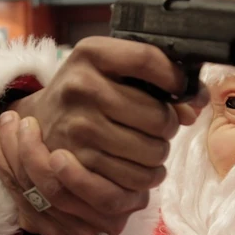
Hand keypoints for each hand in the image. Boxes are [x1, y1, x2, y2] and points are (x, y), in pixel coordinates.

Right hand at [0, 37, 207, 234]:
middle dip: (169, 126)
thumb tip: (195, 103)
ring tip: (150, 149)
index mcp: (91, 54)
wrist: (39, 121)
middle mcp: (81, 87)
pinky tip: (139, 168)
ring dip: (159, 155)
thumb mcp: (112, 71)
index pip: (149, 60)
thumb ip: (155, 79)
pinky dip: (145, 179)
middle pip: (158, 116)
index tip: (181, 89)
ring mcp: (77, 127)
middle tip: (160, 127)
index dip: (175, 78)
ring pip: (151, 152)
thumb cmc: (88, 92)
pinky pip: (133, 180)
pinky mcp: (78, 164)